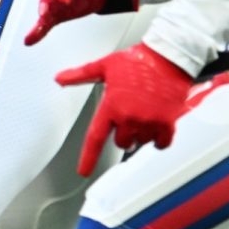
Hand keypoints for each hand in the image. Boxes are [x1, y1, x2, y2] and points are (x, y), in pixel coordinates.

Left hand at [54, 44, 195, 176]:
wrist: (168, 56)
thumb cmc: (137, 60)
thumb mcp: (105, 66)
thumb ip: (81, 75)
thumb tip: (59, 78)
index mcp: (111, 105)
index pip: (95, 138)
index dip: (88, 158)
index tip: (84, 171)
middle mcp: (129, 117)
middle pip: (121, 142)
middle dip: (123, 133)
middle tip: (130, 114)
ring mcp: (148, 121)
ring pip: (141, 142)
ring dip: (141, 133)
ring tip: (146, 112)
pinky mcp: (167, 123)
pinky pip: (161, 143)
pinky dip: (159, 138)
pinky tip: (157, 123)